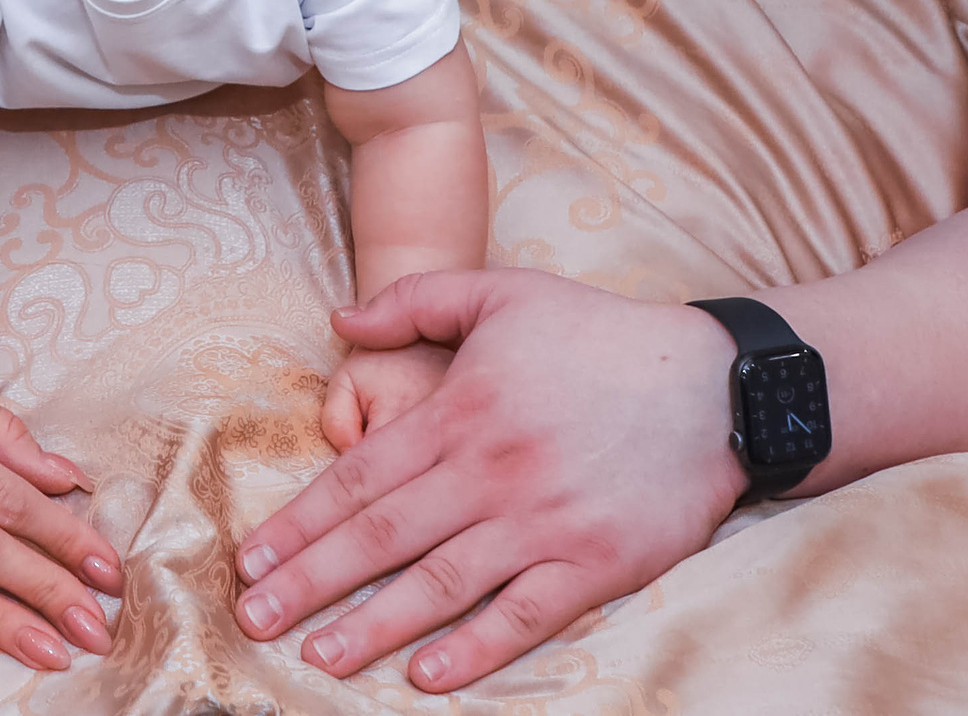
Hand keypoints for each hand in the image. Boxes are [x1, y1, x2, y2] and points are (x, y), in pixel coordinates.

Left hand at [234, 270, 743, 691]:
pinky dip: (474, 648)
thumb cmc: (601, 336)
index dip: (300, 521)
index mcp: (461, 411)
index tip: (250, 557)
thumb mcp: (502, 291)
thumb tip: (340, 321)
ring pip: (440, 583)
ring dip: (373, 626)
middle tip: (253, 619)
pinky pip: (523, 615)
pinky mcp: (596, 564)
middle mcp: (492, 472)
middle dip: (310, 582)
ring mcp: (543, 523)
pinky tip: (427, 676)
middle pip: (383, 537)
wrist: (717, 384)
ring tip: (318, 657)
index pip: (360, 476)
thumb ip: (413, 300)